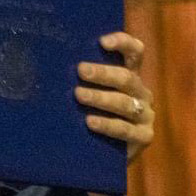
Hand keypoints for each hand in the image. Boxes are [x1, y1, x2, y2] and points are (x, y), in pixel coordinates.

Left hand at [76, 32, 154, 165]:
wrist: (101, 153)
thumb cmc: (87, 113)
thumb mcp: (87, 91)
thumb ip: (81, 78)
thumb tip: (50, 60)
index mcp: (129, 76)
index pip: (134, 52)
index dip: (122, 43)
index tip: (102, 42)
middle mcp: (140, 92)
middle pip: (126, 77)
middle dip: (103, 73)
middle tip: (80, 70)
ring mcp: (145, 115)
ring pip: (125, 103)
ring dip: (101, 97)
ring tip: (78, 95)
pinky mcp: (143, 137)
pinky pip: (125, 129)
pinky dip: (107, 125)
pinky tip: (90, 122)